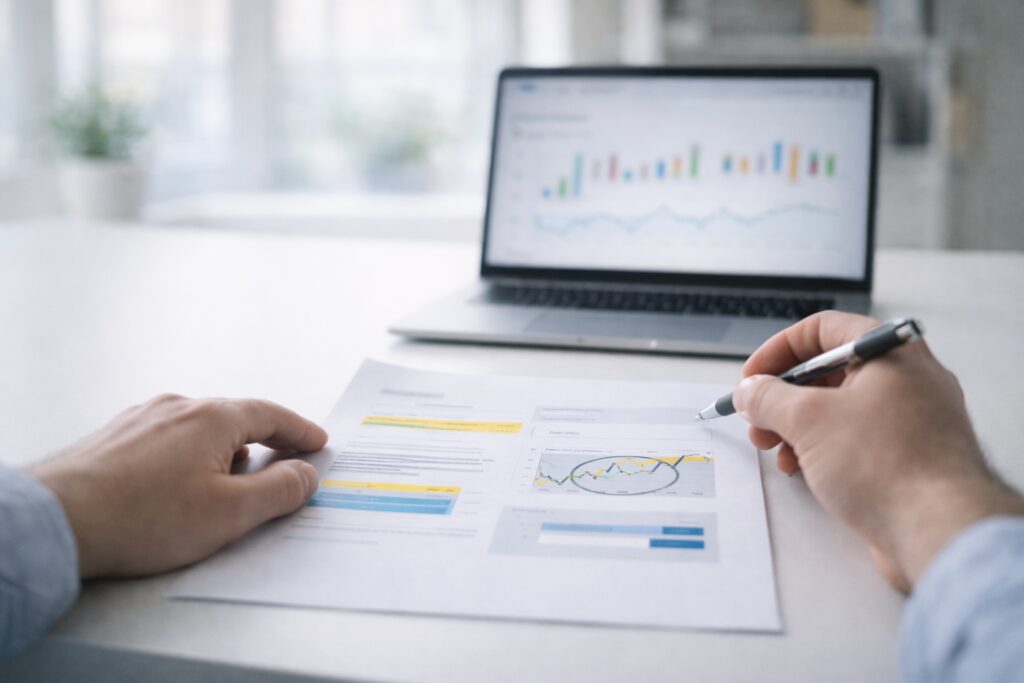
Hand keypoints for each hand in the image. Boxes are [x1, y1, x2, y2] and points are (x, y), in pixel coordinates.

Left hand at [27, 394, 327, 578]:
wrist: (57, 521)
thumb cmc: (144, 518)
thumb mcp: (230, 513)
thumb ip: (279, 491)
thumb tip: (306, 473)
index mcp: (213, 417)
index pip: (271, 414)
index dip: (299, 430)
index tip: (317, 443)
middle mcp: (178, 406)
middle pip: (235, 417)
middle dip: (265, 438)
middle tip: (286, 458)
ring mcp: (142, 419)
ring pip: (199, 427)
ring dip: (226, 448)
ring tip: (235, 476)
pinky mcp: (114, 437)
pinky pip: (168, 438)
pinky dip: (191, 453)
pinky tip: (183, 480)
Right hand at [733, 311, 1023, 590]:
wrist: (938, 530)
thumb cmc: (887, 465)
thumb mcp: (807, 419)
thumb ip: (768, 397)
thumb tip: (750, 391)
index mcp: (892, 352)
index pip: (823, 330)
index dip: (779, 350)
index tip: (753, 376)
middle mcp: (908, 379)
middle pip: (829, 372)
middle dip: (783, 397)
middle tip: (757, 417)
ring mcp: (913, 419)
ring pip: (841, 409)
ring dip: (797, 426)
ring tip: (773, 449)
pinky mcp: (911, 456)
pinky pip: (857, 440)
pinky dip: (823, 449)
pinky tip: (801, 469)